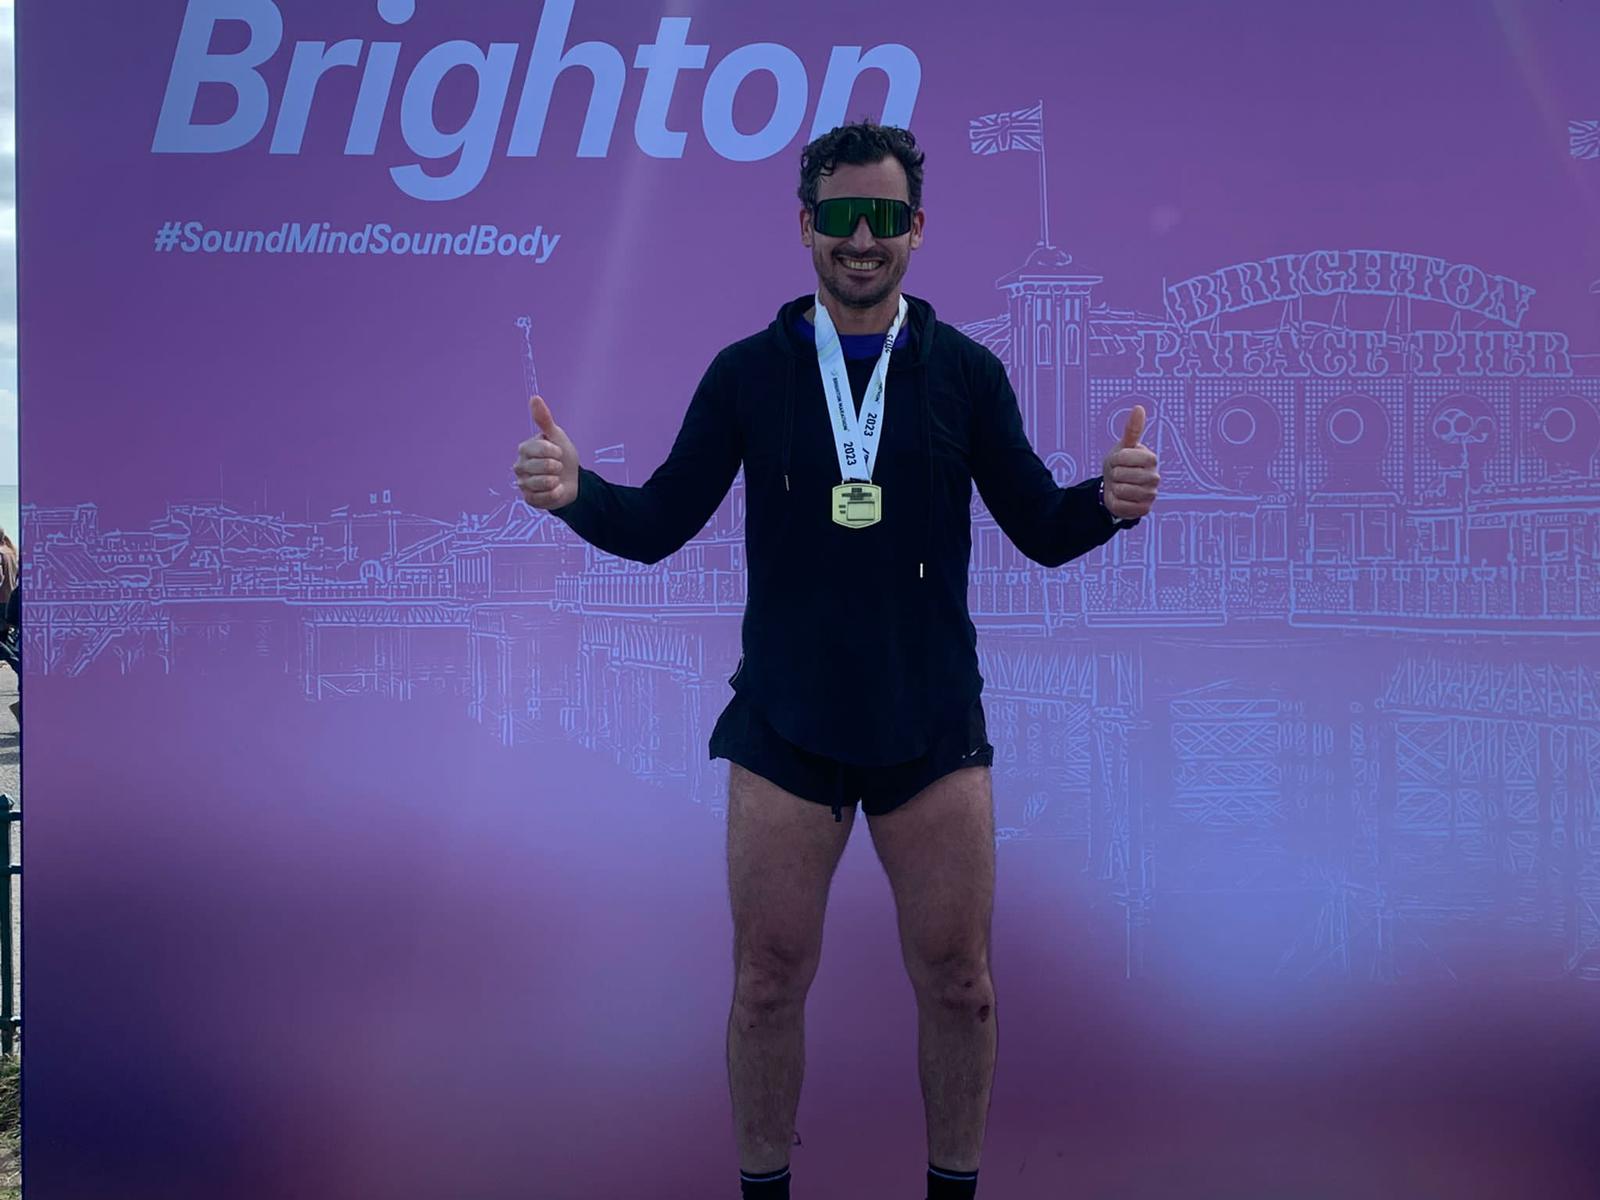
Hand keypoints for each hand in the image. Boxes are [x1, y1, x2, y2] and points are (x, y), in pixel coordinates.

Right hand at [515, 395, 580, 509]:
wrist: (573, 480)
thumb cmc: (562, 456)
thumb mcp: (557, 436)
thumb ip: (544, 419)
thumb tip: (535, 397)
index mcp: (524, 449)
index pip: (541, 449)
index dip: (556, 451)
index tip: (559, 452)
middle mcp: (519, 466)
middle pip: (543, 467)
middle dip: (557, 467)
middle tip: (557, 467)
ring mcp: (523, 484)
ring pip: (542, 483)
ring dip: (555, 481)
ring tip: (556, 479)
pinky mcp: (529, 499)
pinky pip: (543, 498)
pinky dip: (554, 494)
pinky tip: (555, 490)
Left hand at [1101, 405, 1158, 519]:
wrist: (1115, 487)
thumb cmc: (1120, 464)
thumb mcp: (1123, 446)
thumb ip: (1132, 429)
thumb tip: (1138, 408)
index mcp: (1151, 458)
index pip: (1125, 457)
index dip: (1116, 459)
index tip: (1119, 460)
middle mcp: (1155, 477)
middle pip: (1121, 474)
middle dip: (1114, 474)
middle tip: (1119, 475)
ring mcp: (1151, 494)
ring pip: (1121, 490)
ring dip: (1114, 489)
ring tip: (1120, 486)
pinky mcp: (1144, 509)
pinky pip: (1122, 505)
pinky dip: (1116, 503)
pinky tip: (1122, 499)